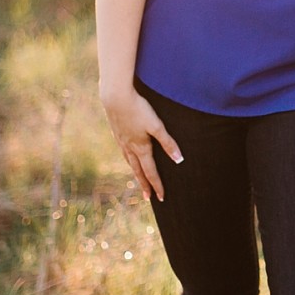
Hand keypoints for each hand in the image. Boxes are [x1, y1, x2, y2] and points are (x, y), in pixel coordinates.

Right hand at [100, 86, 182, 201]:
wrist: (115, 97)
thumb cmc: (138, 109)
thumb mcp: (156, 126)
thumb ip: (168, 142)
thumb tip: (179, 160)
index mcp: (141, 148)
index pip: (151, 172)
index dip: (157, 185)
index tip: (161, 197)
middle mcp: (129, 147)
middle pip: (138, 170)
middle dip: (144, 184)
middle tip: (147, 197)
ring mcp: (121, 140)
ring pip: (129, 161)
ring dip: (135, 172)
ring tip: (138, 178)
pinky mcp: (116, 131)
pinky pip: (123, 150)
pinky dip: (127, 158)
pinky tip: (128, 154)